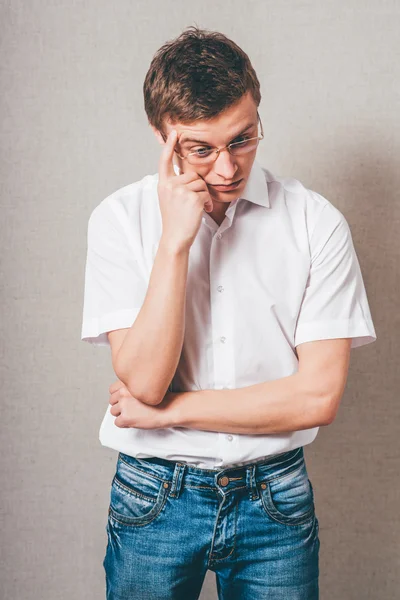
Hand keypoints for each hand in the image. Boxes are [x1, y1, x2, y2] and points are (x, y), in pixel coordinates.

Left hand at [108, 379, 172, 428]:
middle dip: (120, 406)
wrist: (168, 409)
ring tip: (134, 415)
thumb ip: (131, 388)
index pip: (112, 390)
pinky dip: (125, 424)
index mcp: (127, 383)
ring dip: (122, 415)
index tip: (126, 400)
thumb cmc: (160, 399)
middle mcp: (123, 392)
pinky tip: (135, 421)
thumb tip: (120, 395)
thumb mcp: (145, 386)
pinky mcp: (125, 417)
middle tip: (132, 409)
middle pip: (112, 401)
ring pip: (113, 412)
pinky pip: (117, 423)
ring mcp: (124, 405)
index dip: (118, 396)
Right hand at [157, 129, 212, 251]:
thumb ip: (175, 185)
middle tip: (193, 203)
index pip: (165, 161)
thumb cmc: (175, 220)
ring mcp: (181, 191)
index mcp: (163, 184)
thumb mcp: (170, 199)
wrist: (175, 237)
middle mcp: (170, 185)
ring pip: (201, 183)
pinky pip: (206, 193)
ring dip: (203, 196)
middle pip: (192, 175)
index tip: (174, 133)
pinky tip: (202, 211)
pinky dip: (207, 202)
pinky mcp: (192, 198)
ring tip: (197, 208)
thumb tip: (191, 176)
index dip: (169, 146)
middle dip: (197, 188)